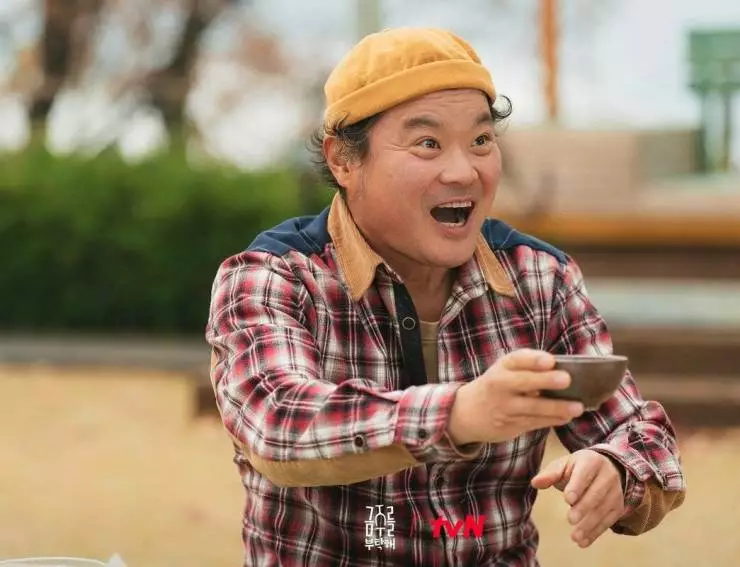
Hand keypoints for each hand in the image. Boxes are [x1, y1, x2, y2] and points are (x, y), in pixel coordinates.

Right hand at [447, 349, 583, 444]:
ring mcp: (504, 407)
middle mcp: (500, 385)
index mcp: (502, 367)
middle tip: (567, 380)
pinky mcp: (509, 426)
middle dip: (546, 381)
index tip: (551, 361)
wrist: (466, 413)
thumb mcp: (504, 371)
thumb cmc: (497, 386)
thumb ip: (528, 368)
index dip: (534, 360)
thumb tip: (564, 370)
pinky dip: (552, 420)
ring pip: (533, 408)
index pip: (517, 359)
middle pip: (524, 382)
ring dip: (557, 408)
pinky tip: (566, 417)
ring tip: (577, 407)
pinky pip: (534, 422)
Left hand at [531, 449, 625, 547]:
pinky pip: (608, 521)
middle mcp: (607, 476)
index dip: (577, 486)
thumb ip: (550, 474)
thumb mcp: (564, 465)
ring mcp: (615, 492)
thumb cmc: (578, 467)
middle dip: (584, 508)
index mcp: (591, 461)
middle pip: (597, 493)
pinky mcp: (617, 507)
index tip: (568, 499)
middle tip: (570, 519)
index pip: (584, 474)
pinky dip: (595, 533)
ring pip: (603, 510)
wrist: (606, 468)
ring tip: (575, 537)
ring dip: (589, 525)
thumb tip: (535, 483)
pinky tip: (583, 542)